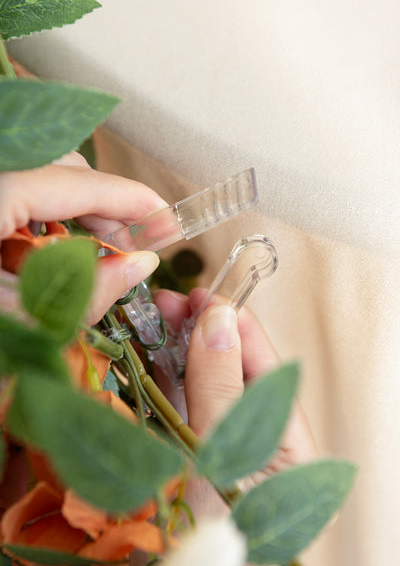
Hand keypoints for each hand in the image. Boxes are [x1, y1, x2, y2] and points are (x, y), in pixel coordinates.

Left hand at [0, 153, 166, 322]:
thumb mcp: (23, 315)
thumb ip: (86, 291)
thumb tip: (140, 265)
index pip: (82, 183)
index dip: (132, 200)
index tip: (166, 220)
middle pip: (66, 173)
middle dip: (110, 209)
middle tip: (139, 245)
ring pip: (47, 180)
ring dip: (83, 213)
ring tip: (106, 252)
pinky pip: (26, 194)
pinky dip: (52, 218)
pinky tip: (63, 250)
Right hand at [154, 288, 317, 515]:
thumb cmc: (226, 531)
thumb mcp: (227, 453)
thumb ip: (223, 386)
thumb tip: (218, 319)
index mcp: (283, 430)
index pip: (258, 357)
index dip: (230, 319)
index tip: (200, 294)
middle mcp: (253, 430)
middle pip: (227, 363)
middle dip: (197, 327)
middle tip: (165, 304)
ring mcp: (217, 439)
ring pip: (198, 380)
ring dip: (173, 347)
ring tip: (148, 320)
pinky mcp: (186, 450)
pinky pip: (175, 405)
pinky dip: (158, 376)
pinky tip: (143, 356)